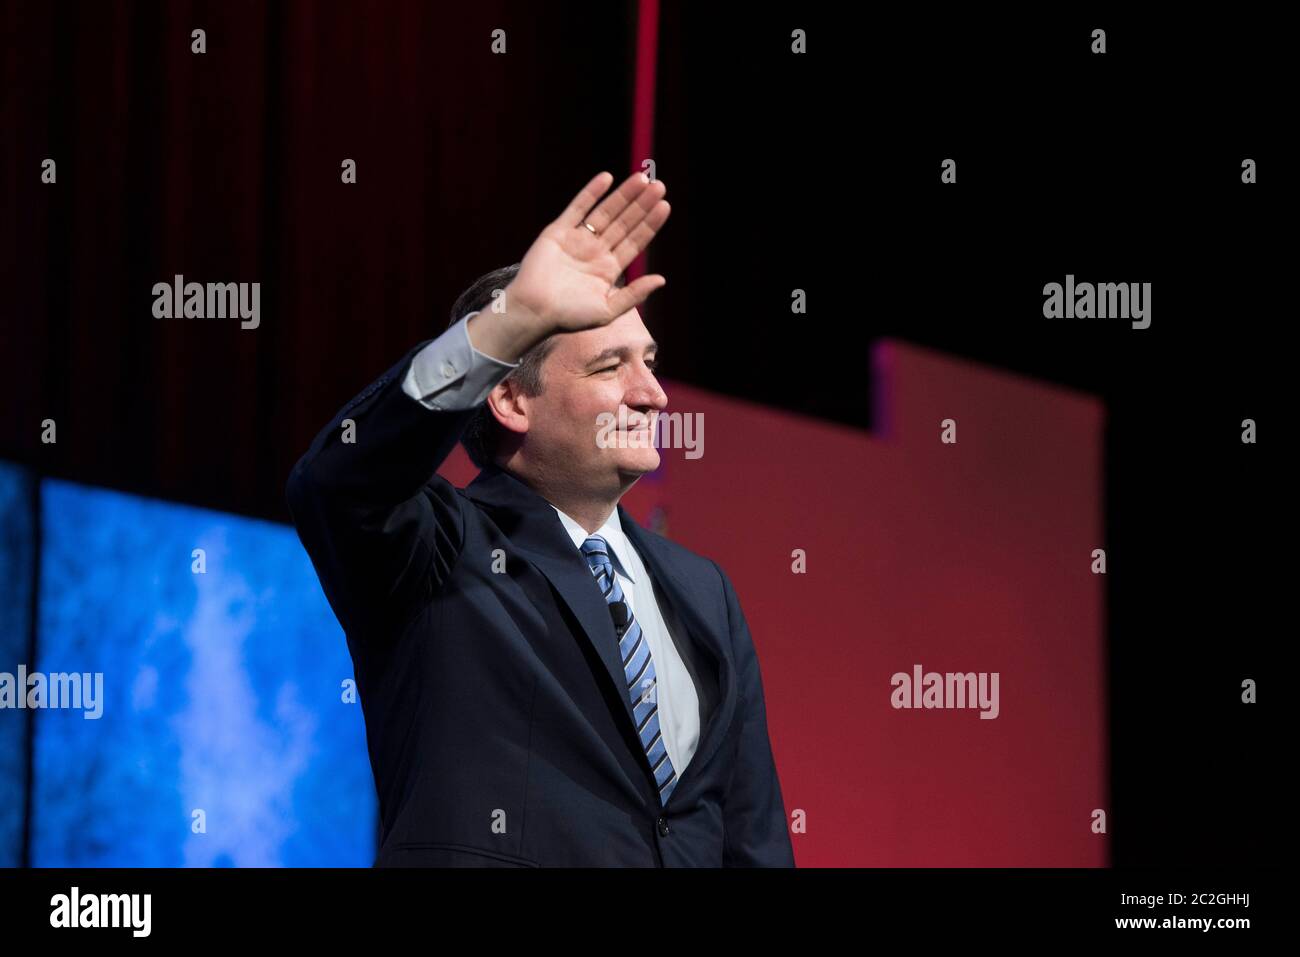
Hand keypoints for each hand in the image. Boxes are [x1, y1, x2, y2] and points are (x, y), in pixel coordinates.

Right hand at [507, 171, 670, 333]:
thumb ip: (634, 295)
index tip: (665, 206)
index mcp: (608, 269)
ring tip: (641, 179)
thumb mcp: (607, 310)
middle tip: (659, 186)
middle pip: (623, 223)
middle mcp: (595, 252)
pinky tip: (607, 178)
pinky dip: (591, 192)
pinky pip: (577, 207)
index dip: (649, 224)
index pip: (634, 241)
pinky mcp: (558, 231)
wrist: (533, 311)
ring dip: (622, 195)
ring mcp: (577, 240)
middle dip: (641, 205)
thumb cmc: (569, 317)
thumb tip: (662, 279)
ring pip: (604, 212)